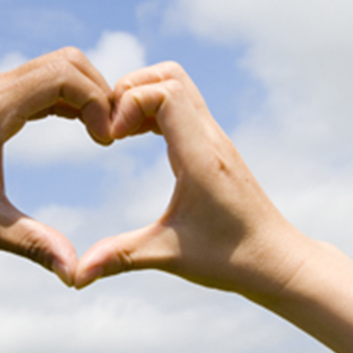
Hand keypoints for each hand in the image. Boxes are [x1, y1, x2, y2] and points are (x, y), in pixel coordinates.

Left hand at [0, 47, 113, 283]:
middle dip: (100, 92)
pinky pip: (38, 82)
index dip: (99, 102)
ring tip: (100, 135)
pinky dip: (66, 98)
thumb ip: (33, 244)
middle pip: (67, 61)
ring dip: (85, 94)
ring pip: (54, 67)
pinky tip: (79, 128)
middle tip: (110, 136)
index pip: (65, 76)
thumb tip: (75, 274)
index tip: (106, 143)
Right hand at [74, 62, 309, 297]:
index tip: (111, 138)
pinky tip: (136, 138)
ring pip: (178, 85)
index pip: (165, 92)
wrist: (277, 261)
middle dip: (130, 89)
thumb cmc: (230, 259)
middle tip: (110, 127)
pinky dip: (154, 109)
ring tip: (119, 132)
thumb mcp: (168, 256)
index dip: (129, 103)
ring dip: (142, 96)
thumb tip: (75, 276)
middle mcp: (210, 138)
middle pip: (170, 75)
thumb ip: (119, 258)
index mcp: (200, 156)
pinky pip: (182, 106)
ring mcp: (215, 139)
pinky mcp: (215, 147)